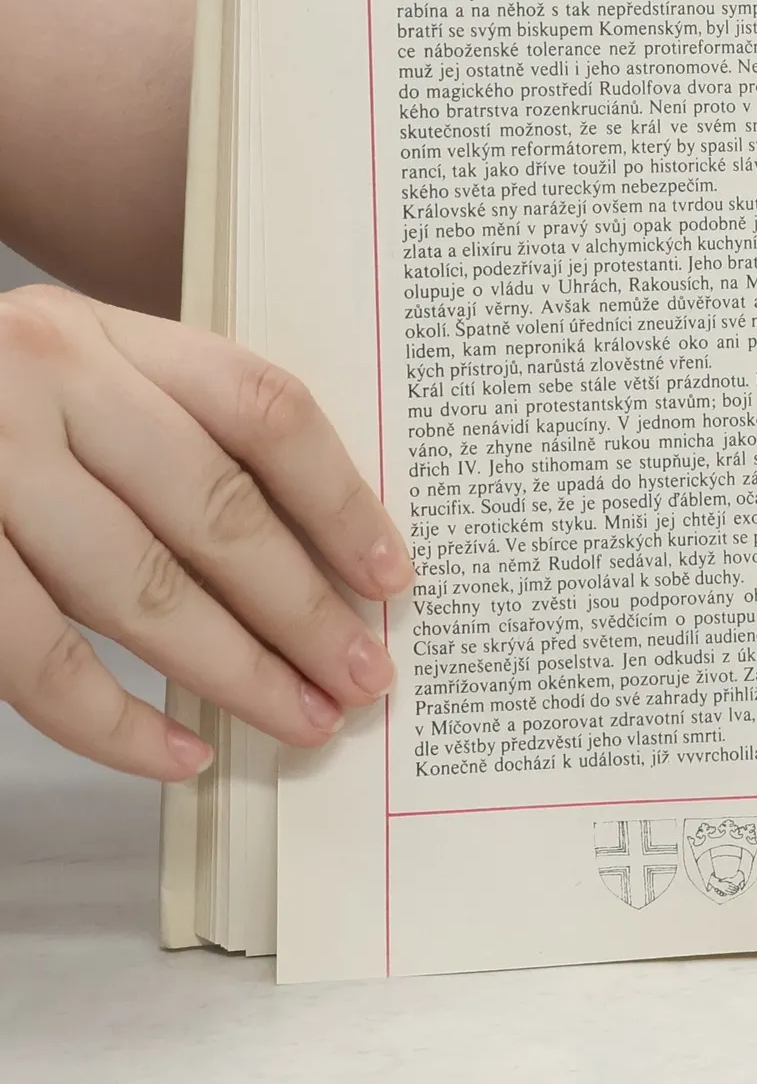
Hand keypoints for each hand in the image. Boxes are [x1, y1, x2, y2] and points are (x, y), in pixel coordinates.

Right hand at [0, 284, 411, 779]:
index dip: (341, 497)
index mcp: (97, 330)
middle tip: (365, 676)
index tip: (392, 574)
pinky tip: (180, 753)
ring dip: (235, 671)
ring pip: (140, 588)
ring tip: (302, 720)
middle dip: (304, 609)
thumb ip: (164, 429)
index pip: (261, 408)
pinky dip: (115, 721)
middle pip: (217, 508)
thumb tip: (315, 549)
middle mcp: (40, 379)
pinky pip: (36, 659)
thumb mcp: (63, 378)